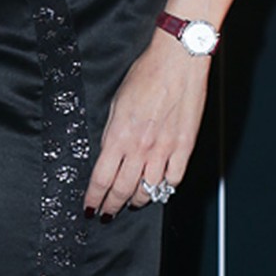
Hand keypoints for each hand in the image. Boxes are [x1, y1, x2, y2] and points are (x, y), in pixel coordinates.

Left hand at [85, 30, 210, 219]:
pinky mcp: (184, 146)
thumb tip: (108, 154)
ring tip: (132, 203)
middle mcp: (140, 148)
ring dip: (137, 200)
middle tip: (107, 213)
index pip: (101, 179)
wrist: (178, 61)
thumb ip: (112, 133)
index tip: (90, 207)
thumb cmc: (146, 75)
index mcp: (118, 136)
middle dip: (111, 206)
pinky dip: (165, 188)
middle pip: (122, 190)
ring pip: (149, 190)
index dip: (93, 198)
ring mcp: (164, 149)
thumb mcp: (116, 103)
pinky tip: (159, 188)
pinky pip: (174, 179)